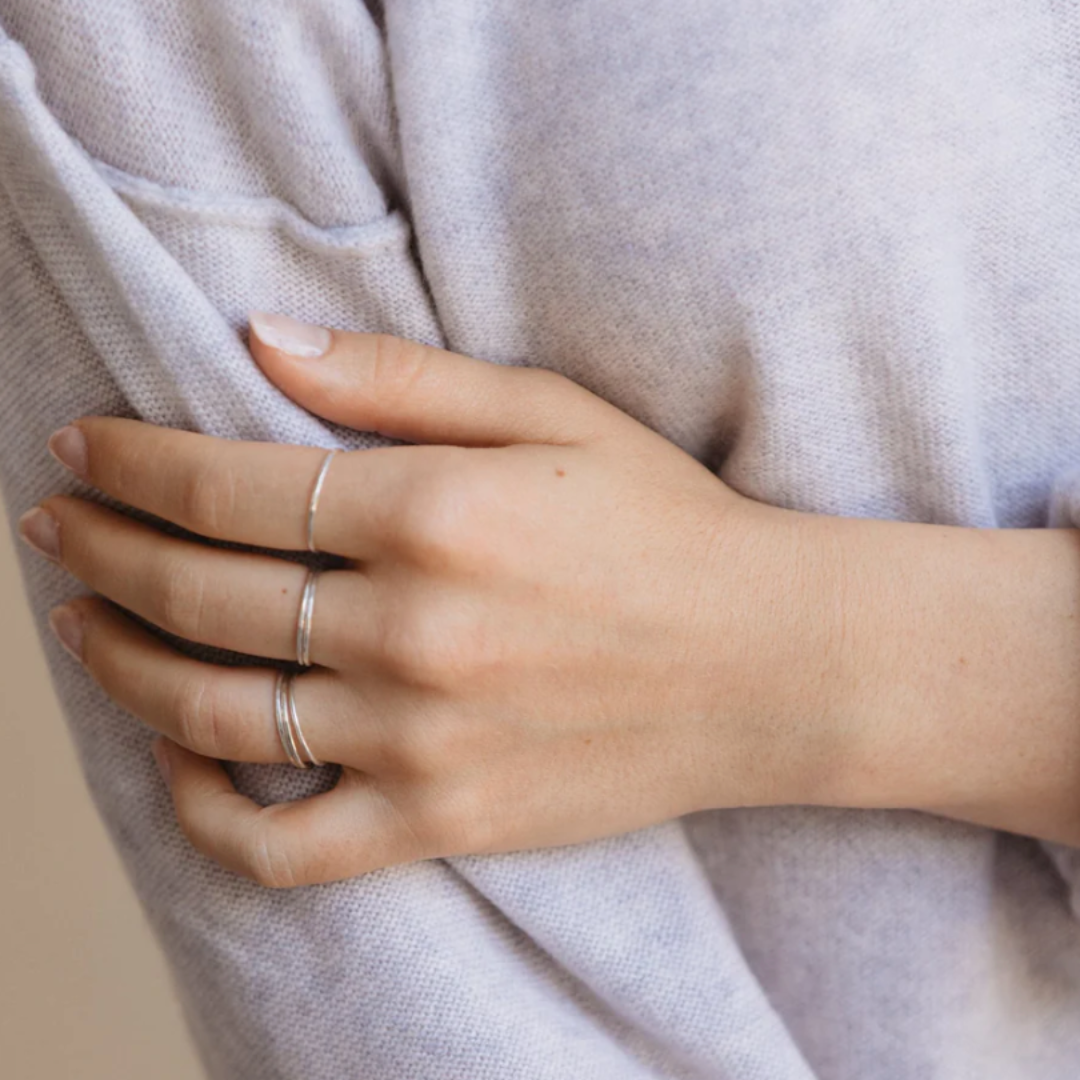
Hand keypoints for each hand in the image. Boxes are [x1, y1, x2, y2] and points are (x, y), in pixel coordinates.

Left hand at [18, 313, 848, 886]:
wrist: (772, 664)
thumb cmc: (669, 529)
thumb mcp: (554, 415)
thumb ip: (401, 380)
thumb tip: (262, 340)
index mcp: (437, 513)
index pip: (227, 484)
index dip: (132, 461)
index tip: (83, 444)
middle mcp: (414, 630)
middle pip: (199, 592)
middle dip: (99, 547)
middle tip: (54, 522)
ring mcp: (422, 741)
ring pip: (211, 713)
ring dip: (117, 664)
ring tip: (78, 623)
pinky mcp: (444, 821)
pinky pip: (281, 847)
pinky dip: (201, 811)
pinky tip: (177, 755)